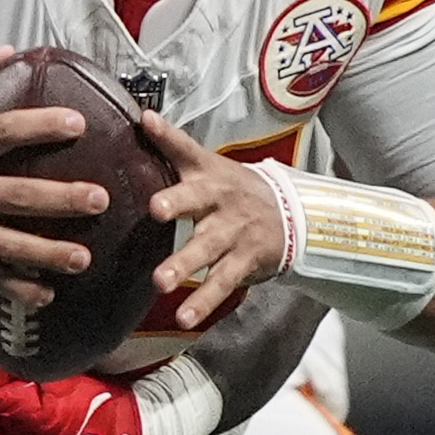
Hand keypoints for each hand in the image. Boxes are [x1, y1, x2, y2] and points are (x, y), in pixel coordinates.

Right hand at [0, 47, 108, 306]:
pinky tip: (46, 295)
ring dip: (47, 253)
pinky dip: (15, 289)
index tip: (78, 123)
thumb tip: (7, 51)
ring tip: (83, 258)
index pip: (5, 132)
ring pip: (7, 244)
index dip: (42, 126)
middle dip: (61, 200)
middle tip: (99, 200)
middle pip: (17, 195)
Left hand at [143, 112, 288, 328]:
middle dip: (177, 204)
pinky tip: (185, 318)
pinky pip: (222, 283)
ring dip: (185, 265)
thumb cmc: (233, 187)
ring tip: (161, 283)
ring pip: (208, 249)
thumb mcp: (207, 163)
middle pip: (198, 200)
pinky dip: (204, 302)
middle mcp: (221, 200)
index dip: (167, 136)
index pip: (186, 148)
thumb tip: (142, 116)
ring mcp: (234, 232)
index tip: (147, 123)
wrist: (291, 214)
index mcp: (208, 172)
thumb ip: (172, 143)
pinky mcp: (244, 262)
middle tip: (155, 210)